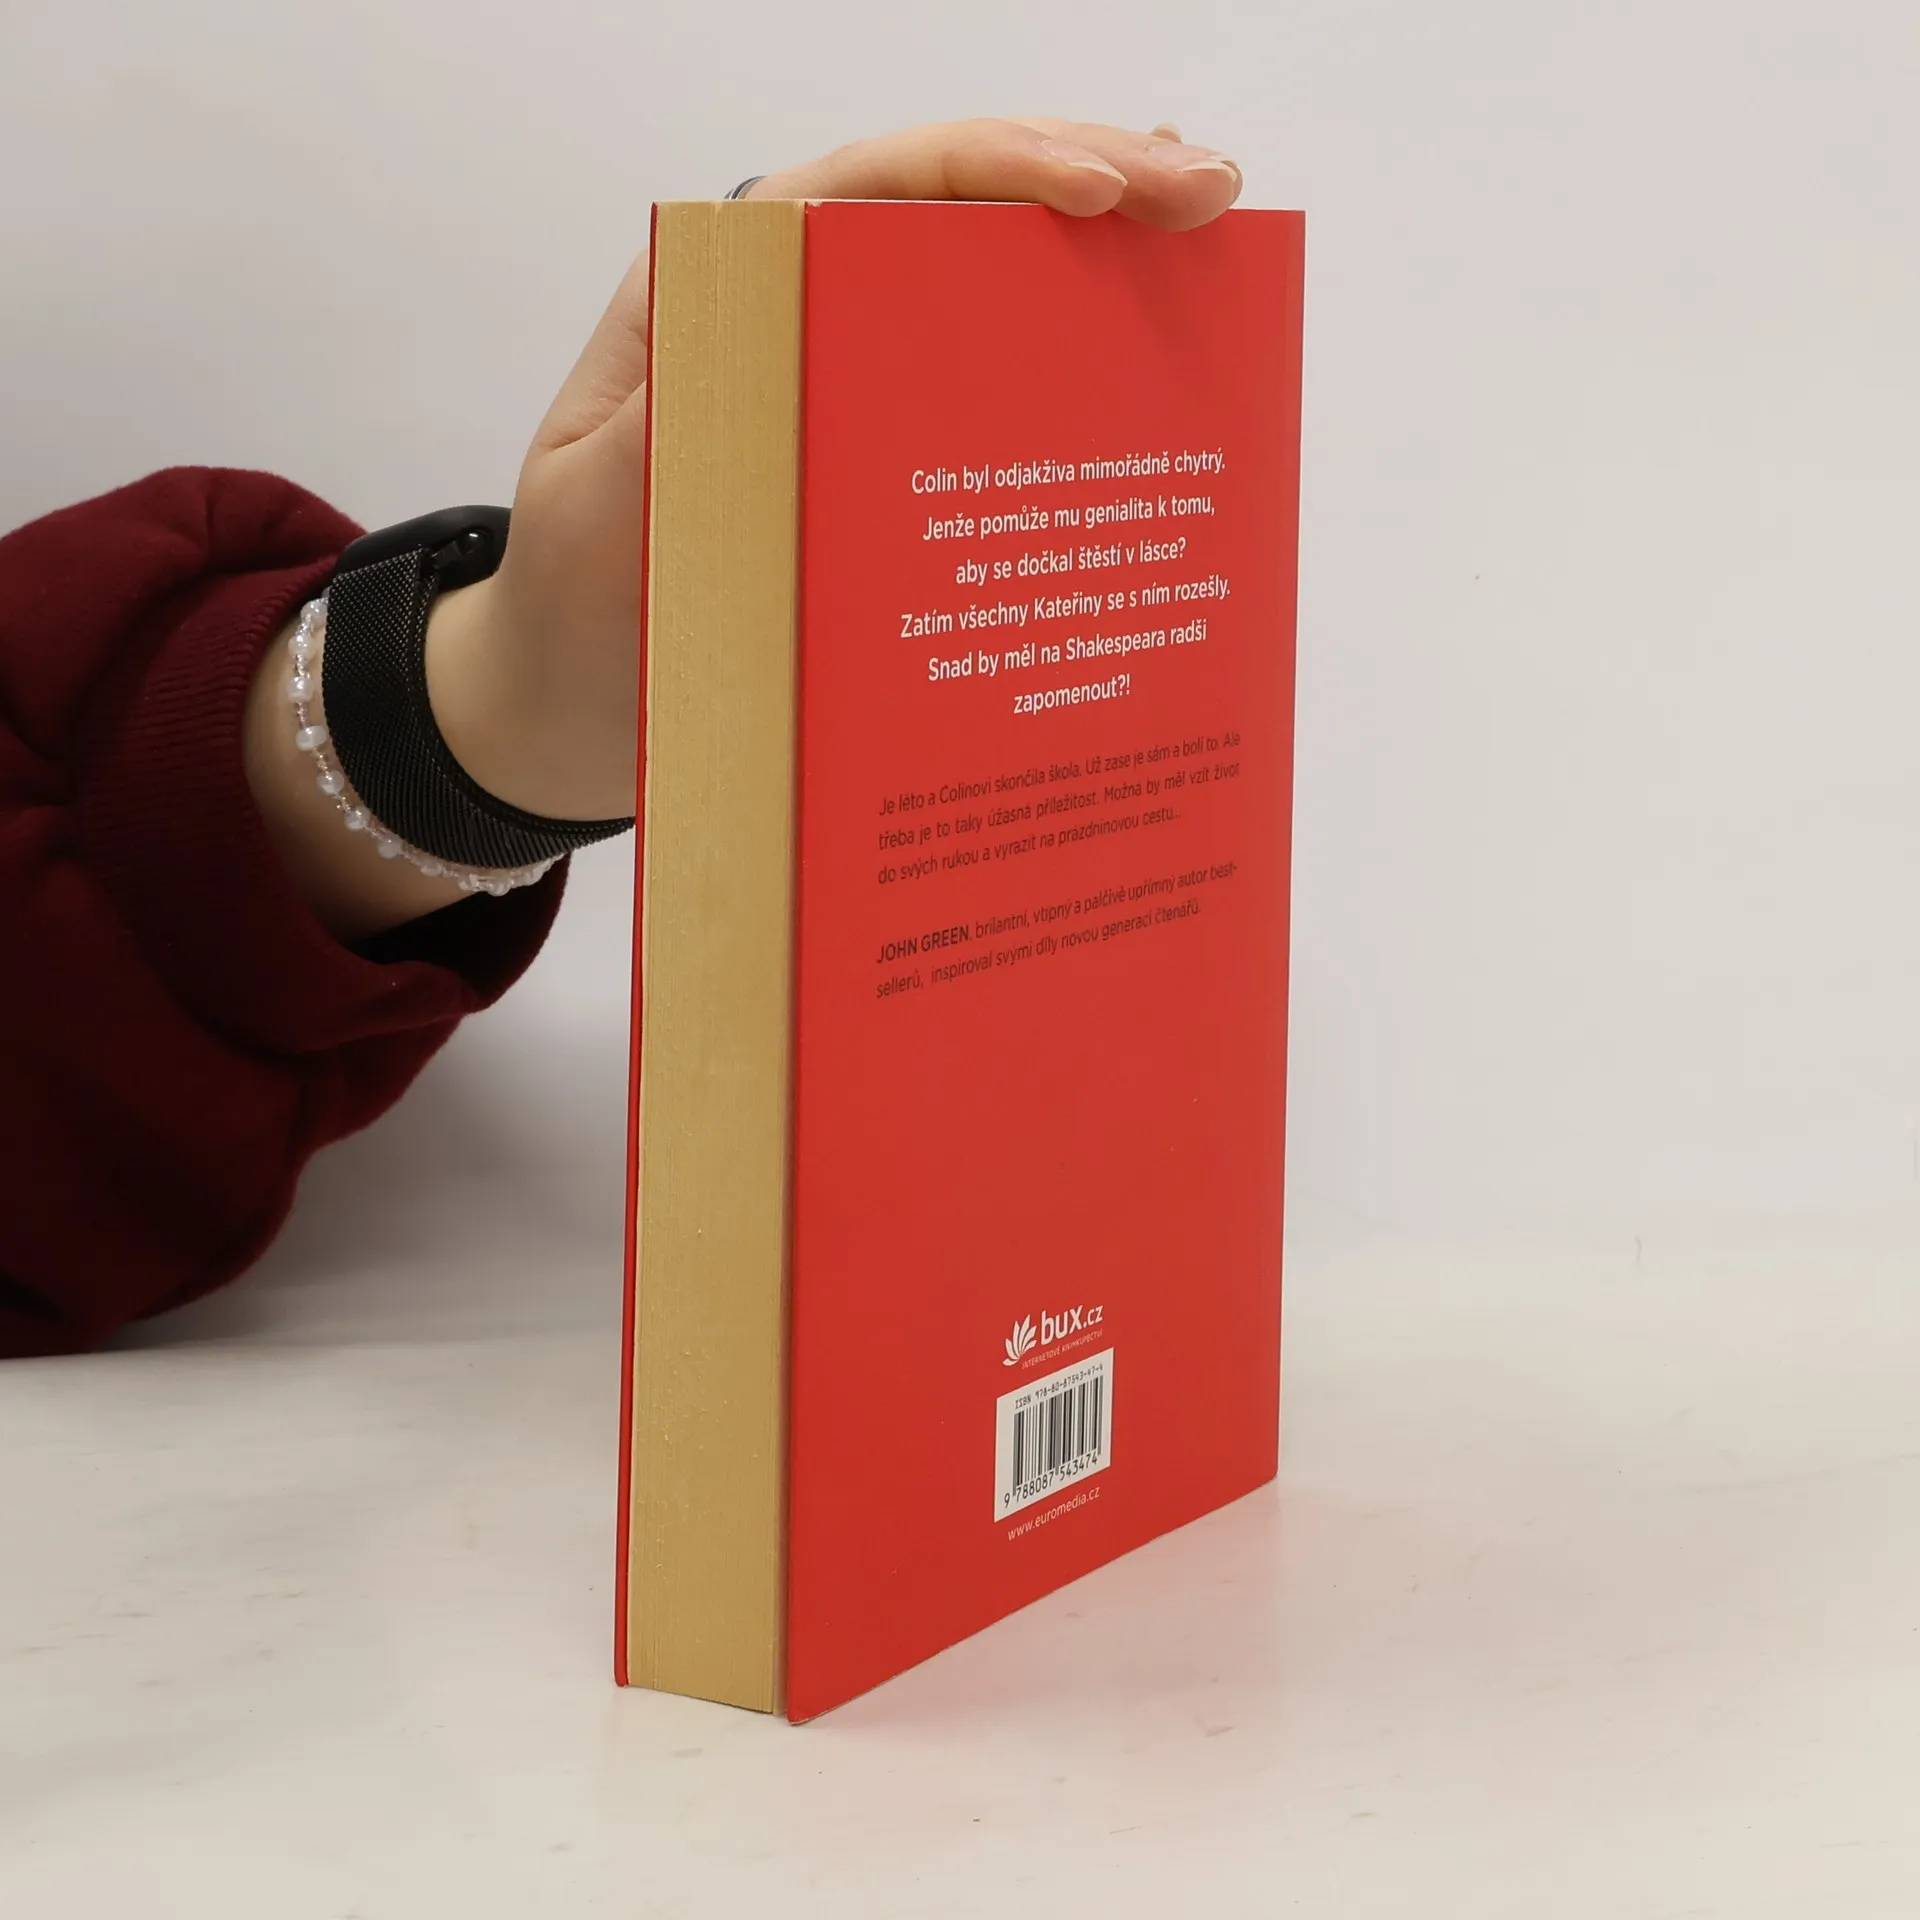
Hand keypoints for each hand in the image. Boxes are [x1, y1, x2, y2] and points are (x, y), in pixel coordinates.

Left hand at [252, 120, 1242, 936]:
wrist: (575, 699)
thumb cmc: (575, 598)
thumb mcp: (602, 505)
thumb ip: (678, 418)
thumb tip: (783, 328)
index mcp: (730, 288)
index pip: (880, 183)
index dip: (1001, 170)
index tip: (1105, 191)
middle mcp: (803, 312)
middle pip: (959, 212)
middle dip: (1092, 182)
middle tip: (1210, 192)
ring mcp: (855, 383)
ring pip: (990, 292)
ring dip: (1103, 266)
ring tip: (1212, 248)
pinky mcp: (886, 461)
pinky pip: (990, 397)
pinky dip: (1075, 375)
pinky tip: (1154, 363)